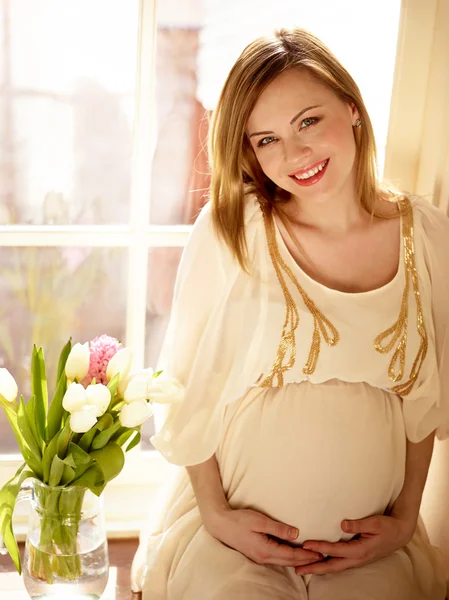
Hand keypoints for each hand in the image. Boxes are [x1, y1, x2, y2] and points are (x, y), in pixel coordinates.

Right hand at [205, 507, 323, 566]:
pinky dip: (287, 558)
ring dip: (297, 560)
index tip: (320, 553)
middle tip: (321, 557)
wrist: (220, 524)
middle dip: (305, 560)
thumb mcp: (260, 521)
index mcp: (266, 550)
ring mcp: (259, 557)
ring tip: (310, 557)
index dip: (306, 555)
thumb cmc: (239, 520)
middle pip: (289, 561)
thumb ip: (278, 528)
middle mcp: (263, 557)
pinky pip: (276, 558)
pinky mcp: (256, 554)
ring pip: (283, 561)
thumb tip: (296, 534)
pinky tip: (292, 555)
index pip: (291, 555)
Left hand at [294, 514, 414, 575]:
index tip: (305, 545)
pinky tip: (318, 564)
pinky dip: (327, 565)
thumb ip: (358, 524)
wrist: (399, 533)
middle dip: (314, 568)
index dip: (319, 548)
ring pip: (334, 567)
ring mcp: (357, 560)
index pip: (335, 550)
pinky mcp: (356, 558)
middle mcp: (357, 558)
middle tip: (297, 569)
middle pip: (331, 566)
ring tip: (302, 569)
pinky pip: (339, 564)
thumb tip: (341, 524)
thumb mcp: (374, 522)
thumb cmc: (387, 526)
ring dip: (318, 569)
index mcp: (360, 550)